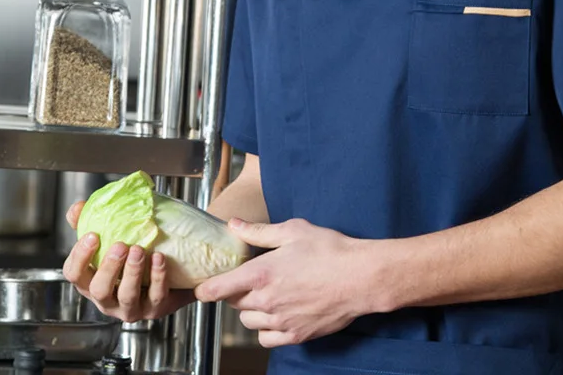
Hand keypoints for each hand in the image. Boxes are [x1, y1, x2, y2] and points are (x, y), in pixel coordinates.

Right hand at [62, 200, 193, 321]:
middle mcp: (107, 299)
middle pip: (99, 290)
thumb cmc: (131, 257)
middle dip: (108, 268)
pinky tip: (159, 258)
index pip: (75, 275)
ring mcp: (130, 307)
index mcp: (92, 281)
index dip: (80, 257)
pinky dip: (157, 277)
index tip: (92, 235)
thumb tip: (77, 208)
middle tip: (120, 246)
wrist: (170, 274)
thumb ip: (89, 223)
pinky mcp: (154, 308)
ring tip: (139, 250)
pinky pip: (155, 296)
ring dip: (132, 273)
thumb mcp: (108, 240)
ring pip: (127, 296)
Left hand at [196, 218, 372, 347]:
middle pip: (233, 303)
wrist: (360, 277)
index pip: (218, 288)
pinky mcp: (295, 335)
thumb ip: (259, 231)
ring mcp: (281, 321)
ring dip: (250, 309)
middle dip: (235, 291)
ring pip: (248, 322)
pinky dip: (266, 328)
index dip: (206, 288)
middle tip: (248, 278)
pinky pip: (266, 338)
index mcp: (262, 273)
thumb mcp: (293, 231)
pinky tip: (277, 313)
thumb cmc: (330, 250)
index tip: (202, 286)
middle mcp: (267, 301)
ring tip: (266, 294)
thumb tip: (234, 224)